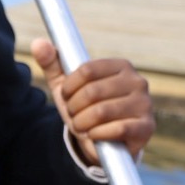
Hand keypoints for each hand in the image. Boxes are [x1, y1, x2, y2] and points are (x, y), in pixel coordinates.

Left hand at [30, 38, 153, 165]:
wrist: (101, 141)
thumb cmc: (84, 108)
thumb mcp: (67, 86)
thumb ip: (52, 63)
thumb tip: (38, 43)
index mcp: (120, 66)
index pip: (86, 70)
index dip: (69, 87)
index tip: (67, 96)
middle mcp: (137, 82)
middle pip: (92, 92)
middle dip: (74, 108)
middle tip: (75, 114)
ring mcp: (144, 104)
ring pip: (101, 112)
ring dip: (82, 123)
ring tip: (82, 125)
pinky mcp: (146, 127)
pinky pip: (116, 129)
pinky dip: (97, 134)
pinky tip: (94, 134)